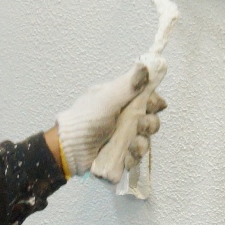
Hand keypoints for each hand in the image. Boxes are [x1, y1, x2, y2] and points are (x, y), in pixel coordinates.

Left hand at [54, 56, 166, 176]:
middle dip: (150, 124)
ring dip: (142, 143)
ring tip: (131, 145)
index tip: (152, 105)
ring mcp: (124, 137)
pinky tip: (125, 157)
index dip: (154, 102)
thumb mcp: (106, 100)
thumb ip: (127, 85)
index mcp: (122, 99)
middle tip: (140, 125)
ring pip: (146, 139)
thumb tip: (144, 66)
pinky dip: (133, 157)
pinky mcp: (123, 154)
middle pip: (152, 119)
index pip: (148, 98)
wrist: (70, 150)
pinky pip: (137, 157)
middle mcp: (126, 117)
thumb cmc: (84, 121)